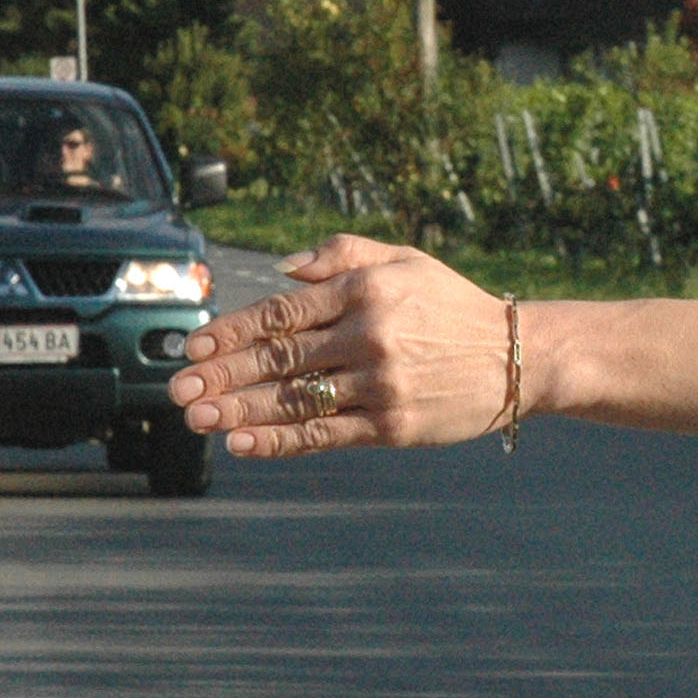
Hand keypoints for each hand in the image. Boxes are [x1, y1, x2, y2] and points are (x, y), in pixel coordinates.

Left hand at [169, 236, 511, 455]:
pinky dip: (280, 440)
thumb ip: (341, 255)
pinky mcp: (393, 425)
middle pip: (278, 358)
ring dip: (239, 410)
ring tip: (197, 419)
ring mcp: (382, 383)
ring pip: (295, 399)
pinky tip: (244, 442)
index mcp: (366, 289)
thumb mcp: (404, 260)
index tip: (194, 348)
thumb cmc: (452, 305)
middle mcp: (371, 334)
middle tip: (179, 391)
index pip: (282, 311)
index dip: (232, 331)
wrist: (518, 356)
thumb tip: (283, 267)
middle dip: (222, 375)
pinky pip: (324, 434)